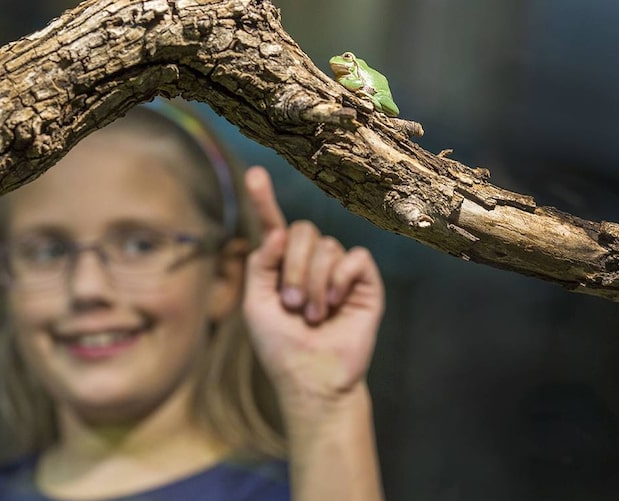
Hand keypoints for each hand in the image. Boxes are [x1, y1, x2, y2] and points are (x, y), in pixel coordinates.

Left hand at [242, 166, 384, 402]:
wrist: (312, 378)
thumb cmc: (280, 346)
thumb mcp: (255, 304)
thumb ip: (260, 264)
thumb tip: (278, 231)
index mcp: (281, 265)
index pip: (274, 225)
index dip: (264, 200)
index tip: (255, 174)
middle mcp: (310, 262)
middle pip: (303, 230)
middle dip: (293, 267)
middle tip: (291, 304)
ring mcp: (338, 270)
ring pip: (327, 246)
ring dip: (314, 283)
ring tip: (313, 315)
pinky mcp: (364, 281)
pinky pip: (354, 257)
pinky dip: (340, 279)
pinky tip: (334, 303)